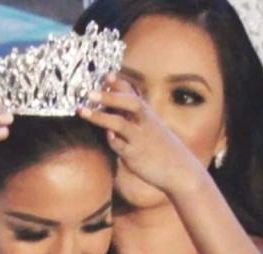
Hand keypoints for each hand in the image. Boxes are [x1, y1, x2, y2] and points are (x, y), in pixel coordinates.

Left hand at [78, 75, 203, 195]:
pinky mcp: (136, 156)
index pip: (132, 93)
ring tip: (82, 111)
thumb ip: (133, 117)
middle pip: (130, 103)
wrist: (180, 170)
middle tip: (89, 92)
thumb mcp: (151, 128)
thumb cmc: (161, 148)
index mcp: (147, 115)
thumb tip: (113, 106)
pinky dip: (112, 140)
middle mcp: (145, 123)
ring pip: (121, 124)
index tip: (105, 75)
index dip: (118, 83)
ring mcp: (140, 139)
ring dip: (101, 117)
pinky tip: (105, 136)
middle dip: (110, 96)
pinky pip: (121, 146)